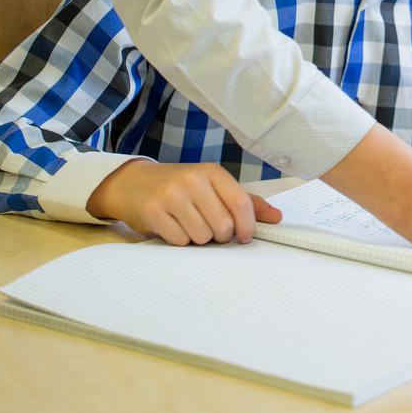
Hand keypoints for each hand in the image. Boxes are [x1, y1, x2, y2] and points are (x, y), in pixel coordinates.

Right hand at [87, 160, 282, 245]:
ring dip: (199, 239)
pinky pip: (180, 241)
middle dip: (220, 235)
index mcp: (212, 171)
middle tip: (210, 227)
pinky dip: (180, 241)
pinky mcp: (153, 212)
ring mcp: (171, 195)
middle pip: (223, 226)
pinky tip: (174, 227)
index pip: (241, 202)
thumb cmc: (181, 186)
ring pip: (202, 237)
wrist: (135, 183)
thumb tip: (276, 217)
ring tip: (190, 224)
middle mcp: (192, 179)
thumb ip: (245, 202)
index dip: (248, 226)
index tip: (244, 236)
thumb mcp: (213, 186)